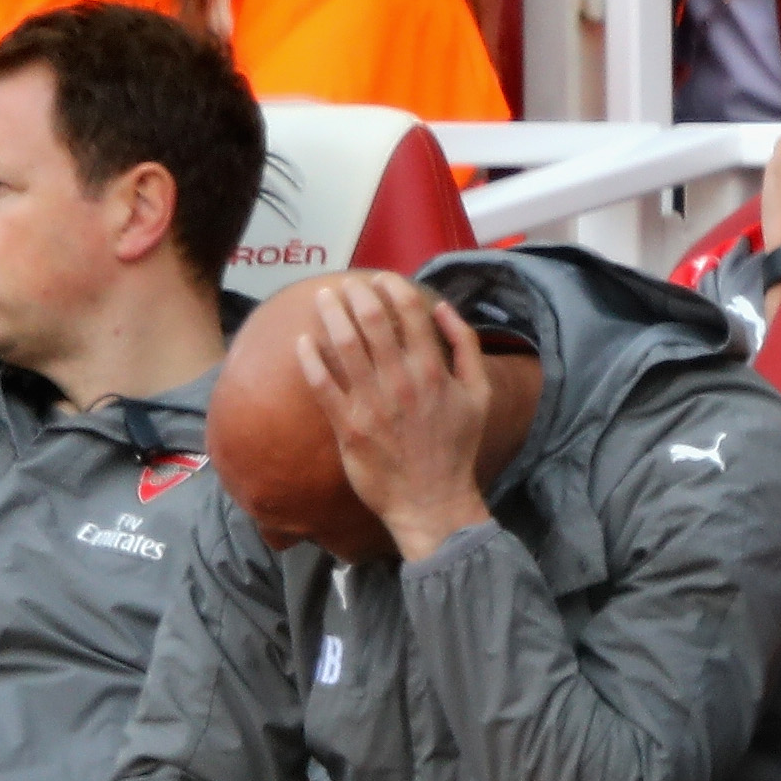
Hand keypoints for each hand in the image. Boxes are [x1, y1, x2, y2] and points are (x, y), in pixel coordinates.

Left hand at [297, 274, 493, 560]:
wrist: (432, 501)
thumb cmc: (456, 448)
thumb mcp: (479, 395)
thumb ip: (466, 347)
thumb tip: (443, 308)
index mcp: (433, 371)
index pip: (409, 312)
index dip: (392, 287)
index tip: (380, 279)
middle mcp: (402, 382)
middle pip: (372, 321)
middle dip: (356, 294)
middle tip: (345, 284)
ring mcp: (373, 404)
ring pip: (345, 345)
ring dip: (331, 315)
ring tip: (322, 298)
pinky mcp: (348, 427)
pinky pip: (323, 385)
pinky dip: (310, 359)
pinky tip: (301, 342)